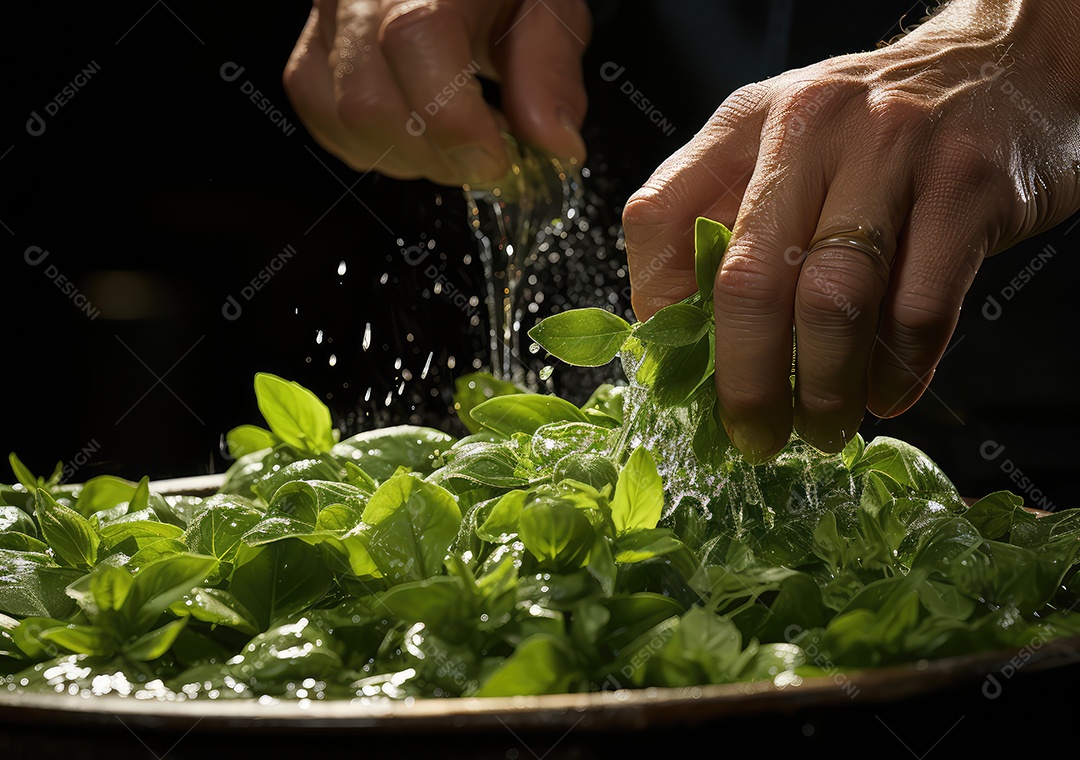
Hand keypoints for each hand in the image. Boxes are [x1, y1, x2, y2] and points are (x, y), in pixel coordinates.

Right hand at [283, 0, 590, 185]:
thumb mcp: (548, 6)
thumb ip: (550, 69)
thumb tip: (554, 146)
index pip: (415, 39)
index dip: (456, 121)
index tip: (498, 159)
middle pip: (367, 97)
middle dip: (437, 154)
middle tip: (485, 154)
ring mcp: (328, 14)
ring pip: (340, 116)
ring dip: (408, 157)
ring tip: (455, 142)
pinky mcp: (313, 46)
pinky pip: (322, 115)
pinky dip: (374, 146)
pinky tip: (417, 136)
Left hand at [623, 0, 1079, 461]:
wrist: (1005, 69)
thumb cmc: (874, 136)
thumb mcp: (784, 149)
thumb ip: (731, 223)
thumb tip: (690, 346)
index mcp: (745, 122)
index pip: (658, 218)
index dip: (656, 307)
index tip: (681, 367)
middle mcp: (810, 127)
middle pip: (749, 280)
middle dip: (745, 381)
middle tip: (755, 437)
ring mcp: (893, 151)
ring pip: (834, 301)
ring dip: (824, 388)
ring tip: (823, 428)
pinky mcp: (967, 187)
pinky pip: (919, 308)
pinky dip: (896, 371)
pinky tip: (885, 395)